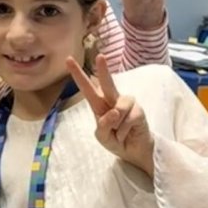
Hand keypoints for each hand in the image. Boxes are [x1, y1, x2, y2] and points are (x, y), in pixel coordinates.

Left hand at [67, 55, 155, 174]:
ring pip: (119, 108)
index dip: (78, 74)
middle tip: (101, 57)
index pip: (87, 88)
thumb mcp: (102, 136)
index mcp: (98, 104)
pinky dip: (125, 131)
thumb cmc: (115, 140)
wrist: (133, 151)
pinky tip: (128, 133)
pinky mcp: (138, 111)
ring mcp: (127, 104)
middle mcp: (113, 99)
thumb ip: (103, 125)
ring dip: (117, 125)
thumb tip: (114, 111)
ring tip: (119, 132)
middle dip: (104, 70)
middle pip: (107, 83)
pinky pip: (128, 120)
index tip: (68, 59)